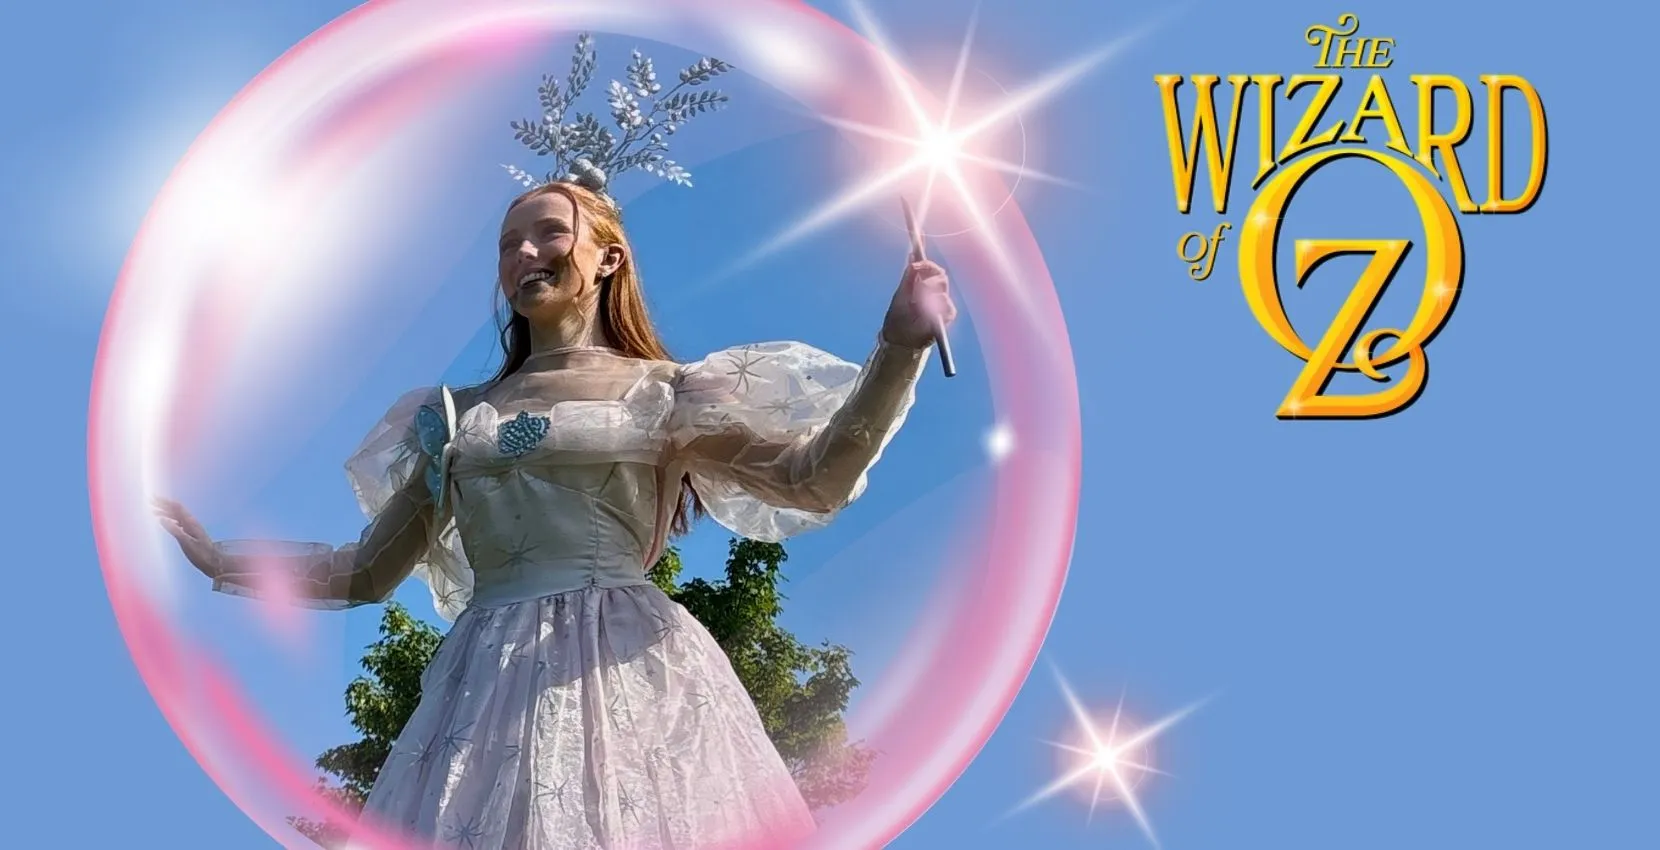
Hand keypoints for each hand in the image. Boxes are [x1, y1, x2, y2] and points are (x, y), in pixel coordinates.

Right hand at [152, 496, 223, 579]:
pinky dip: (170, 519)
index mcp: (190, 522)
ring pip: (177, 516)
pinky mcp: (192, 533)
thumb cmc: (201, 554)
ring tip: (154, 512)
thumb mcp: (186, 543)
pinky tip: (166, 522)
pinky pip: (179, 522)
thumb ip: (174, 530)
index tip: (153, 498)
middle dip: (163, 505)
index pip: (176, 507)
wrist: (214, 562)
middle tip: (150, 502)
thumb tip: (161, 519)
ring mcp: (192, 528)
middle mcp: (192, 523)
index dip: (164, 502)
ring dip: (165, 512)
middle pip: (176, 510)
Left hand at [881, 199, 957, 348]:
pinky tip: (927, 312)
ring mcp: (941, 297)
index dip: (916, 233)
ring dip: (926, 292)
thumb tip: (913, 258)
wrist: (902, 338)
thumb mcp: (900, 294)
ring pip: (941, 284)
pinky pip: (946, 305)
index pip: (920, 252)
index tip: (910, 213)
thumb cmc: (899, 316)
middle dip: (926, 271)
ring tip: (916, 303)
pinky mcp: (947, 312)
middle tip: (914, 275)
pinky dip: (936, 307)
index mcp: (917, 277)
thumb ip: (909, 277)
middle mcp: (931, 284)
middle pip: (936, 269)